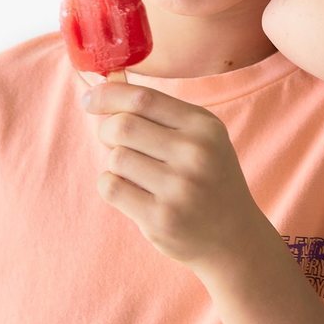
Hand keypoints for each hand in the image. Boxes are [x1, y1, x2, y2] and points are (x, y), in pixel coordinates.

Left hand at [82, 82, 265, 272]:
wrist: (234, 236)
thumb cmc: (209, 178)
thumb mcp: (201, 138)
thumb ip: (159, 112)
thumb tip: (105, 86)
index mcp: (205, 126)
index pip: (143, 99)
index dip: (108, 95)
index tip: (89, 99)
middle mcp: (195, 153)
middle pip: (122, 126)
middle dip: (107, 130)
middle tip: (114, 141)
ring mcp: (178, 188)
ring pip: (115, 158)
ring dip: (115, 163)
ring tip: (136, 172)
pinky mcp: (160, 218)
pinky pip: (111, 187)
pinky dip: (112, 185)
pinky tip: (132, 191)